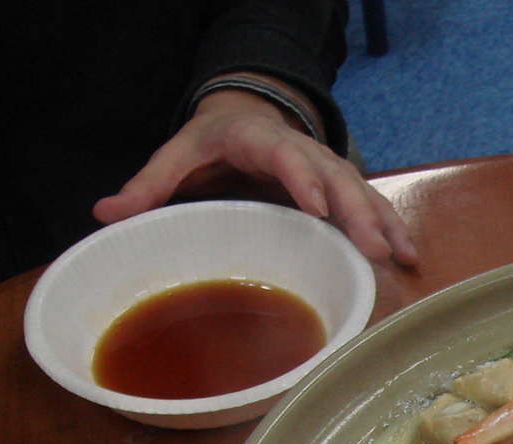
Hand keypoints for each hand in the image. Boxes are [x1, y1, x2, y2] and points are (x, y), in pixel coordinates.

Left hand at [92, 87, 417, 265]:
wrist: (248, 116)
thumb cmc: (211, 142)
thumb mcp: (176, 155)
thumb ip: (147, 185)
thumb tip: (103, 214)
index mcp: (261, 141)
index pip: (286, 156)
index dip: (303, 181)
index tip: (318, 208)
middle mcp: (304, 152)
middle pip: (336, 179)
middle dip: (358, 214)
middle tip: (374, 249)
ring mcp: (328, 169)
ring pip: (362, 193)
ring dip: (385, 225)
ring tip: (402, 257)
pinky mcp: (342, 187)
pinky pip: (372, 206)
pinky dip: (393, 229)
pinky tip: (409, 257)